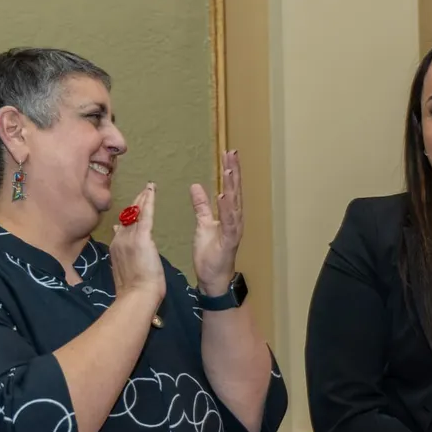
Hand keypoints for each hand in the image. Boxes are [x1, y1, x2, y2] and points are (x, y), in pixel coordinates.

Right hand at [110, 183, 165, 303]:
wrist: (137, 296)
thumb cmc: (135, 290)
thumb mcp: (124, 269)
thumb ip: (122, 253)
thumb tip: (118, 237)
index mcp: (116, 248)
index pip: (122, 227)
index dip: (128, 217)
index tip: (132, 208)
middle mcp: (119, 240)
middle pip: (127, 217)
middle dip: (135, 204)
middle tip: (143, 191)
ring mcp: (128, 238)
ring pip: (136, 213)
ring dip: (142, 199)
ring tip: (148, 188)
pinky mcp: (141, 238)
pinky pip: (145, 215)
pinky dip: (148, 201)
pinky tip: (151, 191)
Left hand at [191, 150, 243, 296]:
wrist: (214, 278)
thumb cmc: (211, 254)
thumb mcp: (203, 225)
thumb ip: (201, 206)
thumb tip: (196, 186)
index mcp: (228, 215)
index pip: (230, 188)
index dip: (230, 171)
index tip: (228, 154)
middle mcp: (234, 219)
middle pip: (235, 191)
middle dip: (234, 172)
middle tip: (232, 153)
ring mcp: (234, 229)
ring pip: (234, 203)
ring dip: (232, 186)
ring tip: (229, 169)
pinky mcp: (229, 240)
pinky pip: (229, 222)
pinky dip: (227, 208)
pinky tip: (225, 195)